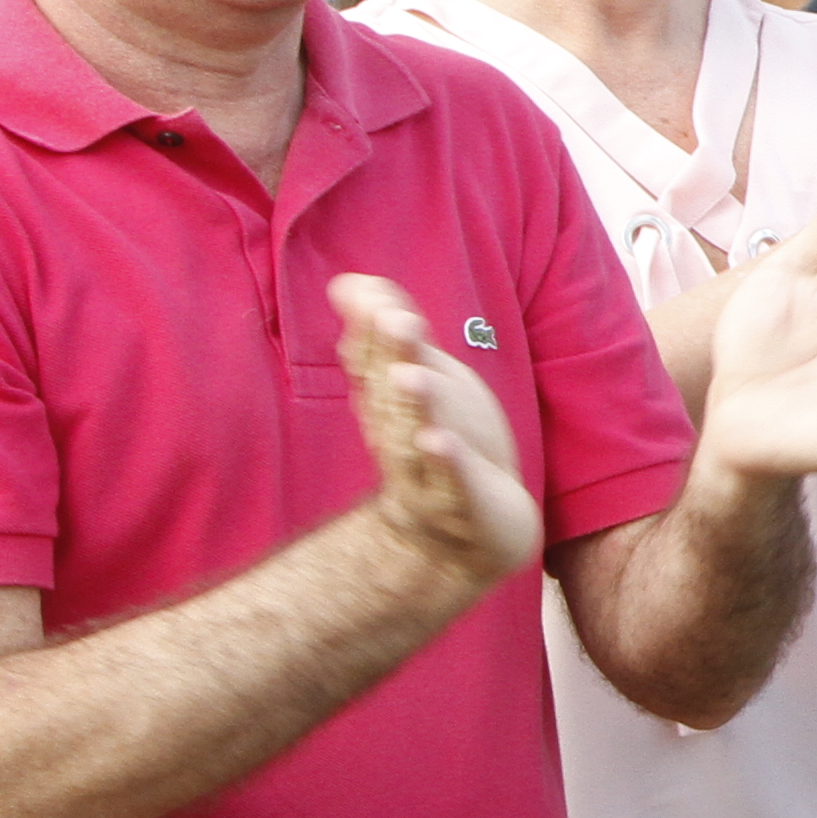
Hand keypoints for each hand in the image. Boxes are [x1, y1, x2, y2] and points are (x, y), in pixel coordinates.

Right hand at [334, 274, 539, 599]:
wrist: (468, 536)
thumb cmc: (440, 447)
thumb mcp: (420, 383)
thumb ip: (386, 334)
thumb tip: (348, 282)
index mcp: (390, 405)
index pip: (376, 364)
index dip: (373, 331)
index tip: (369, 296)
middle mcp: (400, 435)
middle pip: (393, 394)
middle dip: (393, 357)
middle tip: (394, 320)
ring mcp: (429, 473)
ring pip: (418, 435)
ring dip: (416, 405)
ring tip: (410, 376)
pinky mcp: (463, 504)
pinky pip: (453, 482)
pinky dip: (446, 461)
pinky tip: (438, 440)